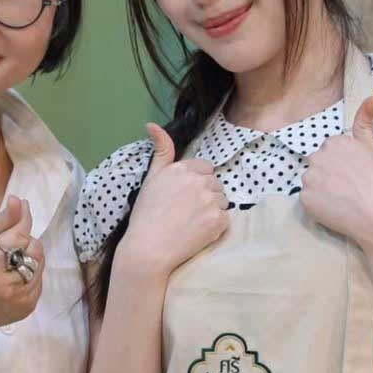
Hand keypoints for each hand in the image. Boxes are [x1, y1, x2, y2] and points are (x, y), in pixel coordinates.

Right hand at [0, 194, 44, 331]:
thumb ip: (1, 223)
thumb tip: (17, 201)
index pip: (19, 236)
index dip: (22, 220)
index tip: (22, 204)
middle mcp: (10, 286)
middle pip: (34, 249)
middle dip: (23, 241)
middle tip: (5, 244)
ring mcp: (22, 299)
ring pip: (40, 263)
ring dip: (28, 256)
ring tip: (9, 260)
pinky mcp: (29, 307)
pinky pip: (39, 279)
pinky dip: (30, 272)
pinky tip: (13, 274)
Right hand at [121, 123, 229, 276]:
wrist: (148, 248)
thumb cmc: (146, 214)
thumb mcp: (151, 177)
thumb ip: (160, 150)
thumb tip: (152, 124)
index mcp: (183, 168)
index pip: (205, 168)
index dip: (196, 182)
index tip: (184, 196)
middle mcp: (199, 181)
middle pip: (216, 184)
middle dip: (206, 195)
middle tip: (186, 211)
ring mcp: (210, 200)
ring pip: (223, 200)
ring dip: (213, 209)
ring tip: (192, 222)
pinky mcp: (218, 220)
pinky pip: (226, 218)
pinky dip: (216, 226)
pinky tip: (198, 232)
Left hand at [300, 97, 372, 251]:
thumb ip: (365, 123)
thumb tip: (370, 97)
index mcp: (334, 142)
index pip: (330, 152)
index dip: (342, 166)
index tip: (355, 175)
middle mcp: (317, 156)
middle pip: (318, 165)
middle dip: (330, 175)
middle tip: (350, 189)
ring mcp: (309, 178)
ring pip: (312, 182)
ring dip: (322, 190)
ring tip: (344, 200)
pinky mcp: (304, 198)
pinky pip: (308, 200)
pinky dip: (318, 206)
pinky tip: (335, 210)